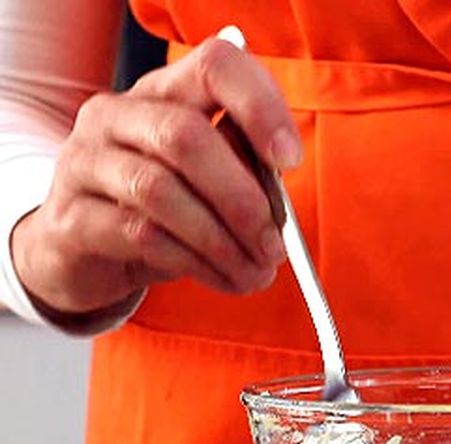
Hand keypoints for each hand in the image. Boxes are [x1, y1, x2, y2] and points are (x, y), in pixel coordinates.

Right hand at [11, 37, 300, 318]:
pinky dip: (194, 262)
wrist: (80, 254)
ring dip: (222, 241)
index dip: (260, 107)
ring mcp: (84, 162)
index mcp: (164, 92)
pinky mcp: (69, 217)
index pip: (215, 66)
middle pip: (185, 136)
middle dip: (243, 199)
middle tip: (275, 246)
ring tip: (256, 273)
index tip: (290, 159)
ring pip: (160, 191)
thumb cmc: (161, 211)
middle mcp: (115, 115)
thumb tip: (281, 204)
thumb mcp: (209, 184)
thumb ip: (244, 174)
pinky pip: (139, 235)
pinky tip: (222, 278)